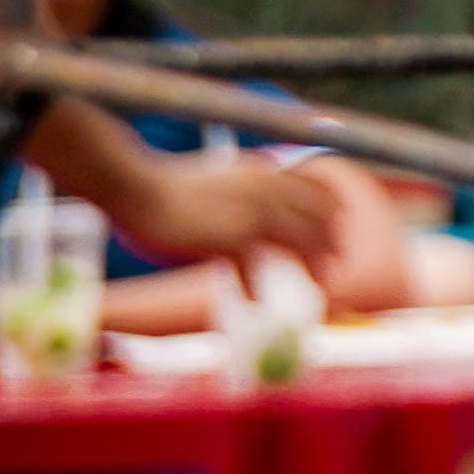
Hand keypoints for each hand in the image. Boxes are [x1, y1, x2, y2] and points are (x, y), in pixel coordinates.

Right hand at [113, 150, 410, 308]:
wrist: (133, 185)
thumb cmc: (163, 183)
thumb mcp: (217, 176)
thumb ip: (243, 187)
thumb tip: (259, 204)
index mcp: (262, 171)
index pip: (316, 186)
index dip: (333, 208)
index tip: (340, 224)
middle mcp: (265, 188)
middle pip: (318, 216)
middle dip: (331, 241)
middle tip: (335, 263)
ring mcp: (251, 213)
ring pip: (302, 241)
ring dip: (314, 265)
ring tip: (319, 284)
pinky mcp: (231, 238)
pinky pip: (255, 269)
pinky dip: (253, 288)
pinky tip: (251, 302)